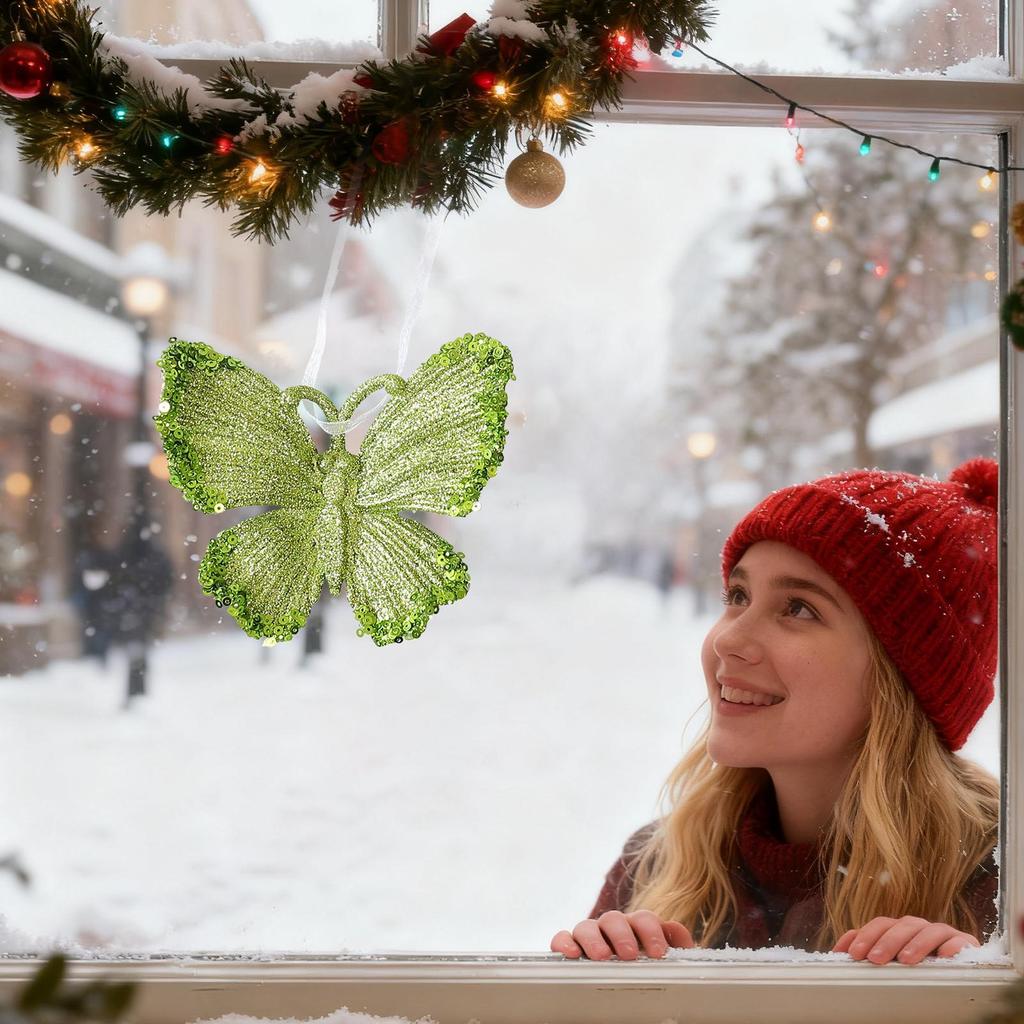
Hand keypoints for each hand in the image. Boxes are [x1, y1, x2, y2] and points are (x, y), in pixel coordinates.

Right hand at [550, 910, 694, 959]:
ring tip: (602, 956)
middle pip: (614, 918)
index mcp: (635, 925)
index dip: (651, 932)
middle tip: (629, 954)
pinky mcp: (570, 945)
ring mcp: (590, 934)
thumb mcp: (661, 956)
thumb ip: (675, 943)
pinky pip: (562, 938)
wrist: (621, 976)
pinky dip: (565, 942)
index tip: (658, 952)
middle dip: (622, 934)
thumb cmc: (643, 965)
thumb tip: (682, 936)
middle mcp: (611, 926)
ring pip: (587, 925)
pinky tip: (572, 954)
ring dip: (594, 939)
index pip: (642, 919)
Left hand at [832, 916, 981, 964]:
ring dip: (916, 943)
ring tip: (906, 960)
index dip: (866, 935)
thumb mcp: (892, 958)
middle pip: (903, 925)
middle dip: (887, 941)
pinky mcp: (966, 944)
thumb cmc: (919, 965)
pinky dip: (951, 946)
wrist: (958, 971)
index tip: (855, 955)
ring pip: (929, 930)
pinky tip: (943, 957)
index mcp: (901, 928)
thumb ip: (868, 949)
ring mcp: (944, 933)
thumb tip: (839, 949)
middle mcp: (920, 927)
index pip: (882, 924)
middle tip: (875, 959)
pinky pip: (959, 941)